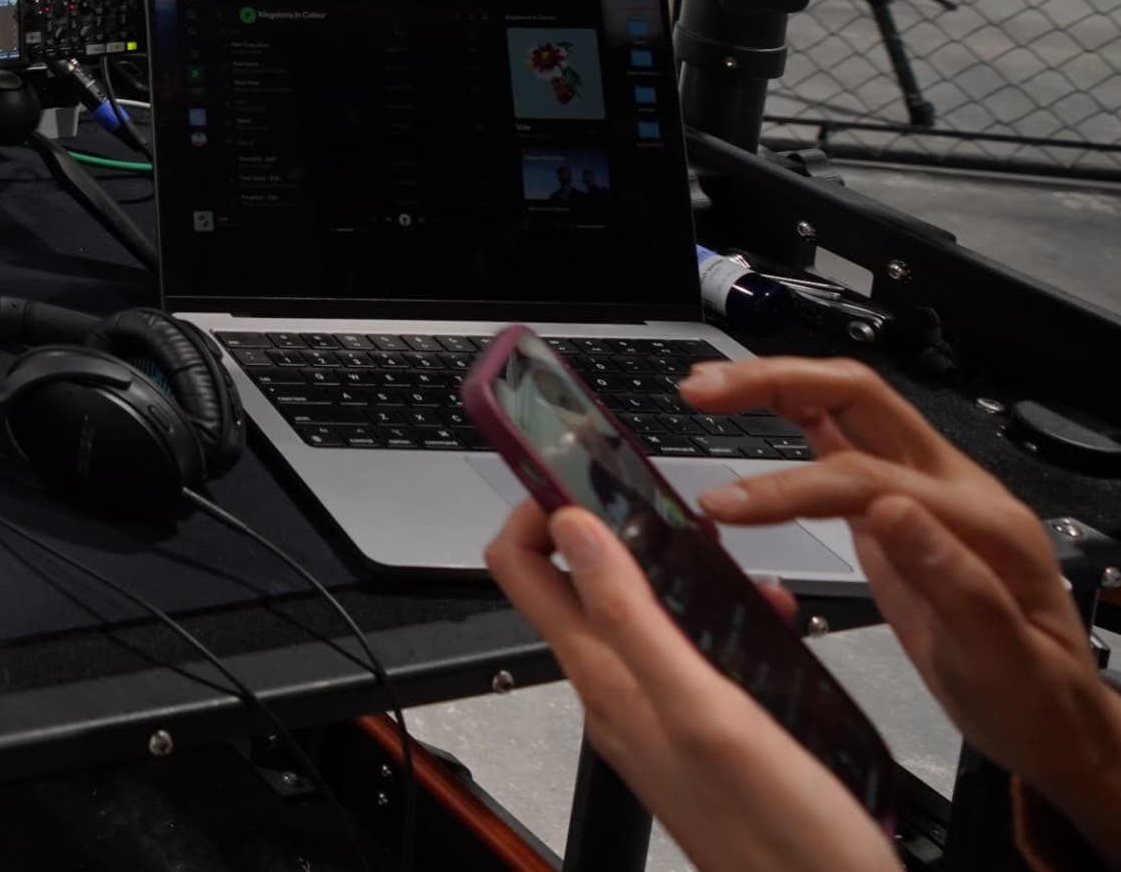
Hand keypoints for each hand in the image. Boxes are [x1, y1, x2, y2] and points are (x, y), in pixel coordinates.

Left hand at [485, 499, 897, 871]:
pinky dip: (713, 619)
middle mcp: (618, 698)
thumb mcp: (705, 710)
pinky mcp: (700, 737)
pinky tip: (764, 619)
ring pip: (637, 616)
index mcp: (607, 683)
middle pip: (575, 586)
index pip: (523, 571)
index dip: (539, 510)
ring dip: (668, 571)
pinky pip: (685, 656)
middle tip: (657, 499)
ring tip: (717, 551)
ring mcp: (655, 718)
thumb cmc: (784, 839)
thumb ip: (633, 619)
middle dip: (607, 528)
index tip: (579, 472)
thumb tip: (572, 530)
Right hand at [688, 358, 1120, 851]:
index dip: (789, 485)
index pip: (867, 475)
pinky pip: (847, 447)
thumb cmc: (1035, 703)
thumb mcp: (1004, 663)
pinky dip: (795, 421)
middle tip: (702, 392)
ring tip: (708, 391)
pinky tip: (757, 414)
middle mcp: (954, 492)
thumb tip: (890, 511)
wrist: (1057, 726)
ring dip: (778, 388)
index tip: (725, 507)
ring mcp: (926, 496)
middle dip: (777, 382)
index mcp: (982, 522)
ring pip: (850, 409)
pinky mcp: (901, 515)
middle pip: (862, 398)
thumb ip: (956, 583)